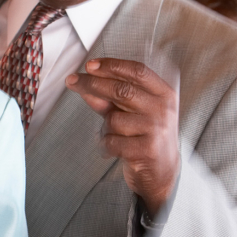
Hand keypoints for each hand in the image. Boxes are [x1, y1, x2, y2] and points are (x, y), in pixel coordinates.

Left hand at [67, 58, 179, 214]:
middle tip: (73, 81)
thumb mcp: (130, 112)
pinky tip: (114, 148)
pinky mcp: (147, 149)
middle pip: (122, 90)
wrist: (163, 172)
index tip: (90, 65)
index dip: (112, 65)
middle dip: (93, 84)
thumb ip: (109, 99)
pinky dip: (106, 144)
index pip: (137, 71)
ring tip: (114, 135)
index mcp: (163, 93)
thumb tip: (84, 84)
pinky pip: (112, 141)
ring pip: (114, 119)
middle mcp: (163, 109)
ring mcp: (157, 129)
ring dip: (105, 127)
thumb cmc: (145, 136)